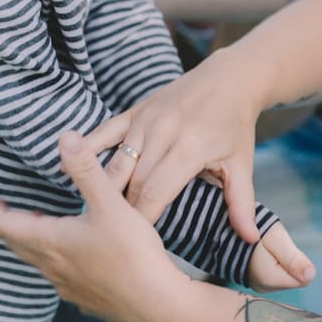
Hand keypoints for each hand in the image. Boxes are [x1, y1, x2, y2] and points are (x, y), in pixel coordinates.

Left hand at [0, 132, 189, 321]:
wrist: (158, 305)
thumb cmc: (133, 255)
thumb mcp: (110, 206)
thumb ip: (87, 171)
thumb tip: (65, 138)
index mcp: (51, 242)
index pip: (4, 223)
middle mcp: (52, 267)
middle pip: (16, 241)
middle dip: (2, 220)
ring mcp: (67, 285)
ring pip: (37, 258)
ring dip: (27, 238)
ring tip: (30, 221)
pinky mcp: (85, 296)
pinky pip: (57, 273)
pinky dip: (51, 255)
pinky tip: (68, 251)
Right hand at [82, 50, 265, 243]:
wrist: (229, 78)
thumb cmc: (235, 126)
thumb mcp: (241, 165)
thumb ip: (241, 203)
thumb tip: (250, 238)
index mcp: (189, 149)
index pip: (155, 193)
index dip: (142, 220)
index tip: (135, 243)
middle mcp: (162, 133)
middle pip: (131, 182)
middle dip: (122, 211)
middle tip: (114, 237)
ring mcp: (144, 120)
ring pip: (115, 163)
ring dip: (104, 190)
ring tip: (96, 216)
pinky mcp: (134, 111)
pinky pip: (103, 133)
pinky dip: (87, 152)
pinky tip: (71, 172)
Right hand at [246, 222, 315, 291]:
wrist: (228, 228)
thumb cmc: (254, 229)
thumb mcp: (276, 238)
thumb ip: (293, 259)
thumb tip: (311, 275)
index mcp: (269, 280)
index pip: (302, 279)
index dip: (296, 260)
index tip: (282, 248)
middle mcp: (263, 288)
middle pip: (293, 279)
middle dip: (289, 262)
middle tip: (273, 247)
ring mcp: (258, 286)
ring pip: (285, 277)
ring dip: (282, 262)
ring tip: (267, 249)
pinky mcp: (256, 281)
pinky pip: (275, 275)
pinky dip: (274, 264)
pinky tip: (263, 254)